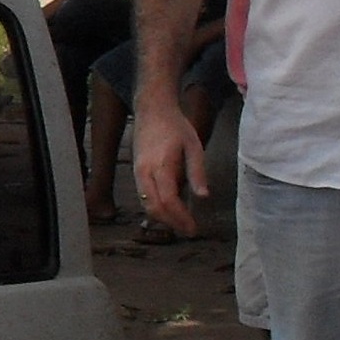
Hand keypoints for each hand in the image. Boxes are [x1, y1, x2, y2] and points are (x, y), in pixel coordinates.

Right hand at [133, 99, 204, 235]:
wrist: (152, 109)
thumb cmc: (176, 126)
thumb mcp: (193, 146)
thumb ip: (197, 172)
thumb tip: (203, 197)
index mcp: (161, 165)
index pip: (168, 200)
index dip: (180, 218)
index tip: (193, 228)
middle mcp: (144, 172)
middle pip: (153, 207)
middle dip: (171, 223)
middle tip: (189, 230)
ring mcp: (137, 171)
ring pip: (146, 204)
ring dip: (163, 217)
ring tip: (181, 222)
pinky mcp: (136, 171)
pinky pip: (143, 196)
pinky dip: (156, 207)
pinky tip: (170, 209)